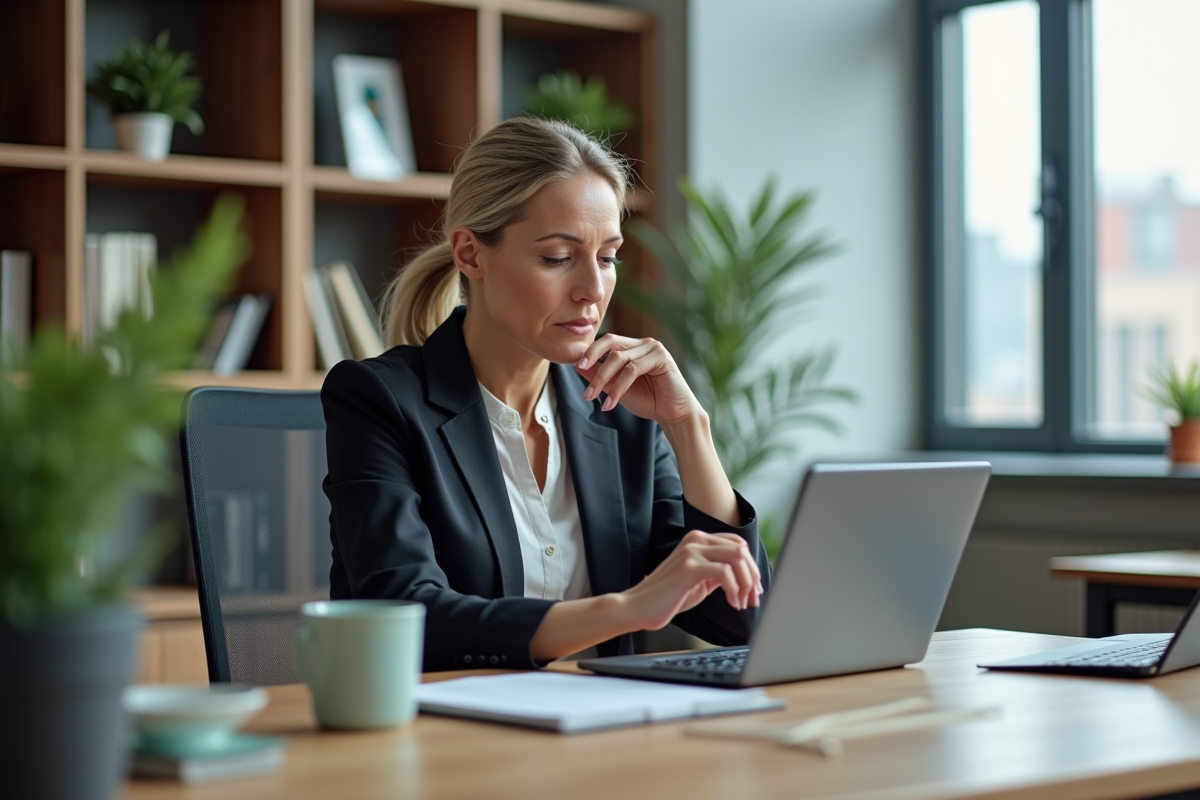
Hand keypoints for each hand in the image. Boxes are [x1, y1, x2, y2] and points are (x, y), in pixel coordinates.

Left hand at [575, 334, 697, 425]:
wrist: (673, 414)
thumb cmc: (648, 400)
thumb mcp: (616, 388)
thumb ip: (600, 376)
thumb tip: (576, 365)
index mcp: (633, 347)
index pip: (607, 342)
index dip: (591, 351)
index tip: (577, 366)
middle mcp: (643, 343)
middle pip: (611, 346)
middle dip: (594, 365)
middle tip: (584, 385)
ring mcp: (653, 348)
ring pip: (620, 359)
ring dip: (603, 380)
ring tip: (593, 398)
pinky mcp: (661, 358)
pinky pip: (632, 369)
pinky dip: (618, 387)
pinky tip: (610, 403)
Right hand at [618, 531, 763, 630]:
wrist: (638, 607)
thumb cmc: (669, 596)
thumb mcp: (700, 579)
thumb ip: (719, 571)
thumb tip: (747, 575)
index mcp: (699, 539)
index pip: (738, 544)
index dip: (751, 567)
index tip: (754, 589)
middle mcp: (696, 539)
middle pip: (741, 550)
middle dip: (753, 576)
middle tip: (753, 598)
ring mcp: (691, 551)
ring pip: (737, 557)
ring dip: (746, 583)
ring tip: (741, 602)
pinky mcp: (689, 567)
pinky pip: (724, 572)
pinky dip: (734, 589)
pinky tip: (731, 603)